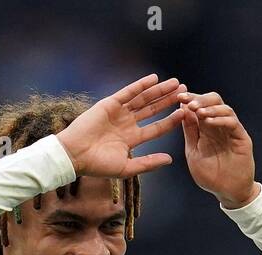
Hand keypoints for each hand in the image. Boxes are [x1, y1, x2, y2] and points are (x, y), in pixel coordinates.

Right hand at [56, 74, 185, 177]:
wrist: (75, 155)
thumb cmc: (98, 165)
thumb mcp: (127, 168)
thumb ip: (149, 163)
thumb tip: (170, 160)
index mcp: (132, 139)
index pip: (157, 128)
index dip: (172, 121)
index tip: (186, 113)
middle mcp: (127, 123)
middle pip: (153, 109)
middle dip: (169, 100)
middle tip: (186, 92)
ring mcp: (119, 112)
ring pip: (143, 98)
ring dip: (159, 90)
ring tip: (176, 83)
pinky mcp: (109, 103)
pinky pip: (128, 92)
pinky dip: (141, 85)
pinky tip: (154, 79)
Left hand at [179, 90, 257, 207]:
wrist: (228, 192)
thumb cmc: (210, 176)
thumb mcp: (193, 151)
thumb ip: (190, 131)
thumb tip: (183, 108)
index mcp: (205, 128)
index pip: (199, 106)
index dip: (190, 98)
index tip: (178, 96)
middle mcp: (219, 126)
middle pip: (213, 101)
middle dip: (200, 98)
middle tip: (188, 101)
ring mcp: (231, 131)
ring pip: (224, 108)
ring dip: (210, 108)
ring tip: (198, 111)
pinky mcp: (241, 138)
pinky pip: (232, 123)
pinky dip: (221, 119)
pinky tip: (209, 122)